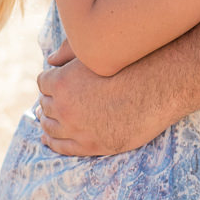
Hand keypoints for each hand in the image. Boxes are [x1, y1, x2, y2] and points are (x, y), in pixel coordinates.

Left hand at [36, 40, 170, 155]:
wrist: (156, 91)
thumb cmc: (129, 65)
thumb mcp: (95, 53)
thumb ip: (68, 52)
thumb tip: (50, 59)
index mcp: (61, 81)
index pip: (43, 82)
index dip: (50, 81)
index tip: (55, 82)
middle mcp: (64, 107)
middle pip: (45, 104)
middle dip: (49, 100)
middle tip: (53, 99)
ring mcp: (76, 129)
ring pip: (49, 126)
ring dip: (48, 120)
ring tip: (47, 118)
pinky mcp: (89, 145)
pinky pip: (61, 147)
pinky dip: (52, 142)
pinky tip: (48, 138)